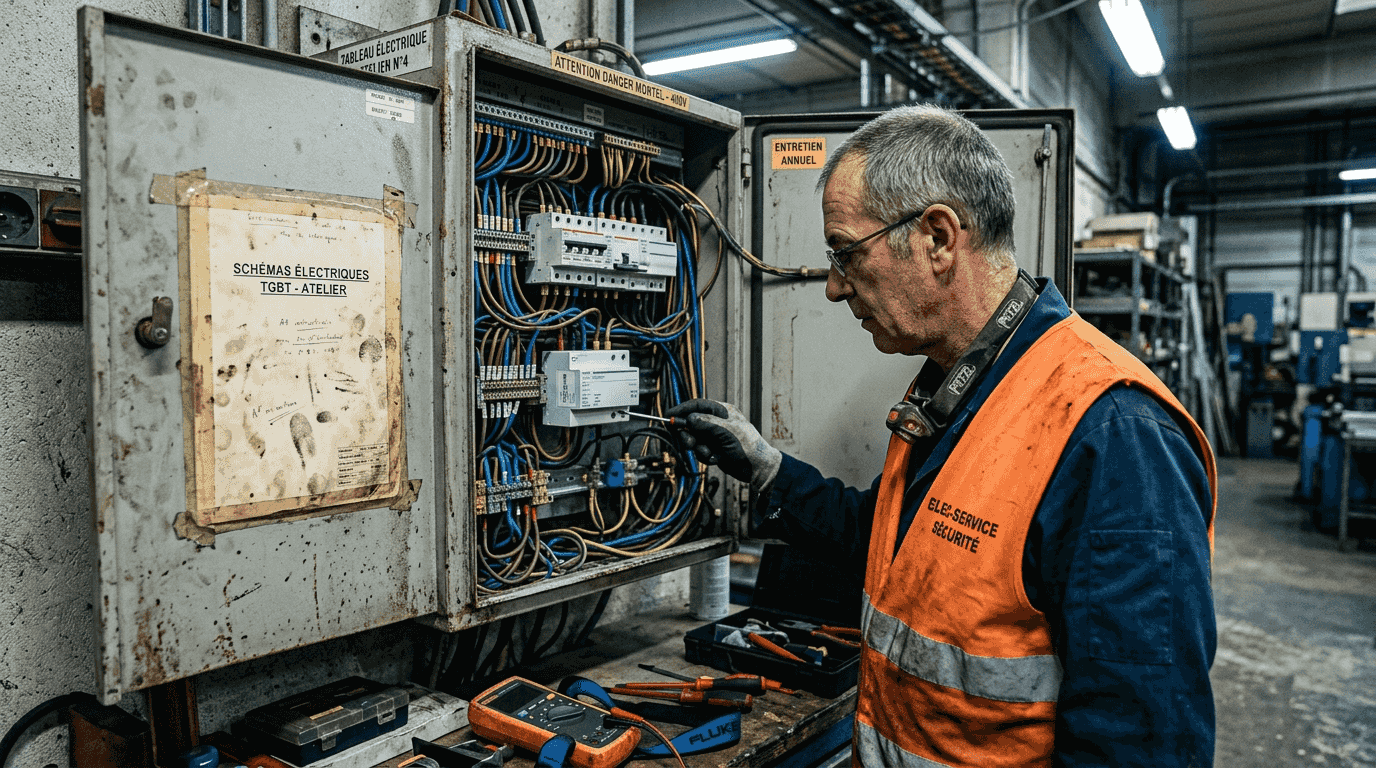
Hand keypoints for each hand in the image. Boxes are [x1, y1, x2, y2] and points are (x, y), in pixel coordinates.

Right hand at [666, 399, 780, 492]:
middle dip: (689, 434)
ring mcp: (715, 436)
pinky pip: (700, 450)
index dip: (682, 410)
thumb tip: (690, 418)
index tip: (669, 416)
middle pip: (692, 423)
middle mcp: (717, 422)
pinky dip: (705, 456)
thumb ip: (707, 423)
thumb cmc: (748, 446)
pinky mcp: (713, 449)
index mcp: (723, 411)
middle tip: (689, 443)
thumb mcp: (727, 432)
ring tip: (709, 453)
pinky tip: (716, 459)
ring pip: (694, 439)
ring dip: (699, 448)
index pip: (697, 405)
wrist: (757, 468)